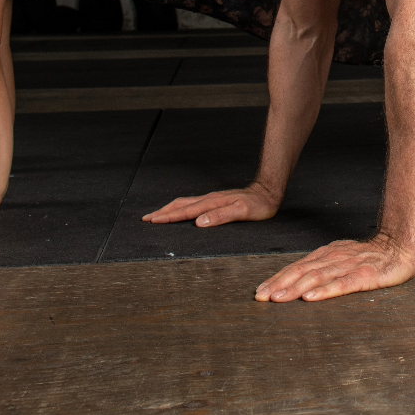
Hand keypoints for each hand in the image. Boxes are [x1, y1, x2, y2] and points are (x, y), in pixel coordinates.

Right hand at [142, 182, 279, 226]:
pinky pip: (193, 203)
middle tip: (146, 219)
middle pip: (180, 205)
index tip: (152, 221)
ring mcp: (212, 199)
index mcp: (212, 203)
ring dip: (169, 209)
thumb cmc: (258, 205)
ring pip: (185, 203)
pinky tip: (180, 211)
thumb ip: (222, 216)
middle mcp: (209, 199)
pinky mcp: (216, 200)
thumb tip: (199, 222)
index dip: (168, 217)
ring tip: (156, 215)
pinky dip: (180, 207)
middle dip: (162, 212)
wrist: (268, 192)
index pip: (186, 211)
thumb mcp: (243, 212)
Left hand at [255, 236, 414, 301]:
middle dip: (280, 284)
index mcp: (327, 254)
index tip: (260, 291)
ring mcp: (350, 266)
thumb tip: (296, 279)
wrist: (401, 245)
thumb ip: (322, 266)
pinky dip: (325, 291)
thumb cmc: (370, 256)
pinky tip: (312, 297)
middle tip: (262, 296)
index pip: (298, 266)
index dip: (278, 278)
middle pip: (303, 271)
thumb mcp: (341, 257)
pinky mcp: (365, 276)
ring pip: (318, 277)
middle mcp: (335, 258)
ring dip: (296, 288)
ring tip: (279, 298)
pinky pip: (342, 284)